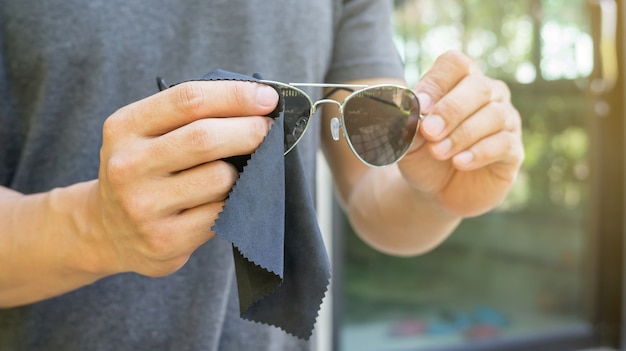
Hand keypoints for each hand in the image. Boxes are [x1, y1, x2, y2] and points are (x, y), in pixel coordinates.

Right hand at [89, 81, 277, 276]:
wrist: (107, 231)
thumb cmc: (144, 172)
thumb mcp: (147, 134)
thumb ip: (190, 116)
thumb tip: (258, 104)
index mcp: (124, 127)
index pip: (189, 100)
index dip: (236, 96)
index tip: (267, 98)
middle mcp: (128, 166)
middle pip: (206, 138)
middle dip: (250, 130)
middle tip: (269, 130)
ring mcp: (144, 206)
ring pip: (220, 178)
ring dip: (241, 173)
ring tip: (234, 174)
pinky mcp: (164, 240)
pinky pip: (221, 213)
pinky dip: (233, 204)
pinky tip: (224, 201)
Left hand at [398, 50, 523, 216]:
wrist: (435, 191)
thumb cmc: (422, 155)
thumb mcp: (408, 141)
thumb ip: (409, 126)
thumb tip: (413, 116)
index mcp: (459, 82)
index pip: (455, 64)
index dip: (436, 82)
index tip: (419, 106)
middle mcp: (489, 95)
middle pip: (478, 86)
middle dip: (450, 110)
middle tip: (429, 131)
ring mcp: (505, 121)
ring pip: (493, 115)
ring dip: (461, 134)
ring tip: (438, 152)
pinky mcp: (513, 150)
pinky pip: (503, 143)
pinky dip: (479, 152)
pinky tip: (459, 162)